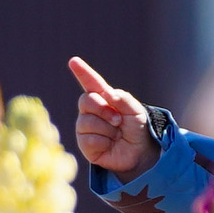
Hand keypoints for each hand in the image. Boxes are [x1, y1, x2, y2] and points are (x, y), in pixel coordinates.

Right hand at [64, 56, 156, 176]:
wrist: (139, 152)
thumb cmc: (137, 128)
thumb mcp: (136, 111)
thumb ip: (123, 99)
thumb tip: (106, 94)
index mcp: (104, 98)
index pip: (91, 83)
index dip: (82, 72)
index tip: (73, 61)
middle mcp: (91, 111)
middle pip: (86, 100)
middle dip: (103, 110)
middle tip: (118, 121)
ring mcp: (86, 127)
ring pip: (87, 122)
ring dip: (107, 129)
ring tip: (116, 135)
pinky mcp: (85, 144)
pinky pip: (88, 139)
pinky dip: (104, 142)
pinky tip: (109, 145)